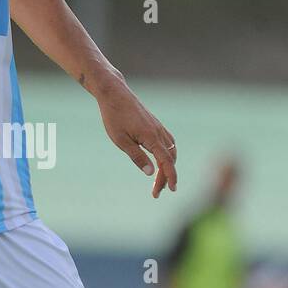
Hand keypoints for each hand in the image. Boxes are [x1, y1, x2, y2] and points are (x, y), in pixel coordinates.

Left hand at [97, 82, 176, 197]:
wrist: (115, 94)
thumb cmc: (114, 117)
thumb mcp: (121, 140)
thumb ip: (137, 157)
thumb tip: (150, 173)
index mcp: (151, 137)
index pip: (166, 162)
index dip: (170, 176)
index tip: (173, 189)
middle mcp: (158, 132)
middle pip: (170, 159)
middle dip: (166, 176)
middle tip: (156, 192)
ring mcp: (158, 127)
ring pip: (171, 151)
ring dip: (168, 166)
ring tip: (159, 180)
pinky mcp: (155, 125)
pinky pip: (168, 142)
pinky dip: (168, 155)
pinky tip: (162, 161)